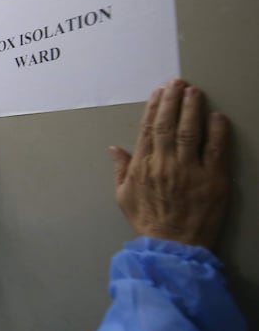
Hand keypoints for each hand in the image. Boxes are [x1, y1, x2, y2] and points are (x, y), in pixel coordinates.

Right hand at [110, 79, 229, 248]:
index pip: (147, 129)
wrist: (171, 247)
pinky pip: (215, 150)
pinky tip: (217, 117)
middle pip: (167, 124)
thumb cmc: (148, 222)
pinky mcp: (212, 181)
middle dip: (173, 100)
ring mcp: (189, 171)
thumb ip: (120, 170)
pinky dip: (217, 131)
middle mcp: (164, 164)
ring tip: (194, 92)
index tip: (159, 93)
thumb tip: (114, 148)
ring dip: (192, 108)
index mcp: (142, 166)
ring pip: (190, 131)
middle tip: (178, 83)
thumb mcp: (123, 197)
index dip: (153, 108)